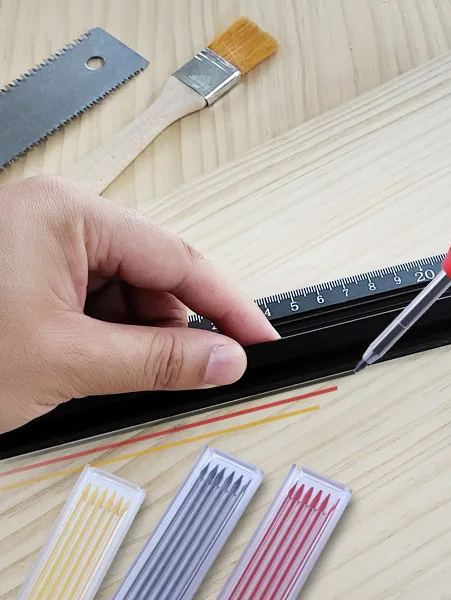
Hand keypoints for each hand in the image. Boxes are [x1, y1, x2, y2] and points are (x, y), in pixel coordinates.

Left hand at [0, 177, 276, 433]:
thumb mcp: (68, 362)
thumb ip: (161, 361)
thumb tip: (224, 360)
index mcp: (65, 214)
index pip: (177, 259)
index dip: (227, 306)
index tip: (258, 338)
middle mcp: (57, 218)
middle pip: (154, 276)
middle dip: (170, 330)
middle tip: (185, 374)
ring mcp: (43, 244)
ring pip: (128, 295)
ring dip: (135, 339)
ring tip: (101, 372)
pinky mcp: (33, 272)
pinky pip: (98, 303)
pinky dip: (108, 339)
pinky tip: (90, 363)